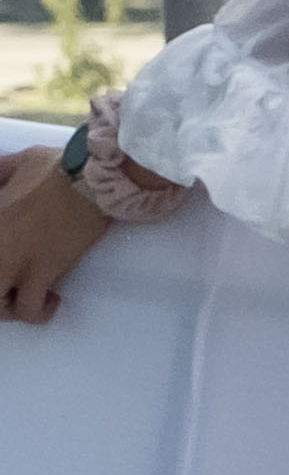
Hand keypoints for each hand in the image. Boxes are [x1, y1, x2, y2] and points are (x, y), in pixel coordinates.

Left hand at [0, 145, 119, 323]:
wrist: (93, 180)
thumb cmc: (57, 168)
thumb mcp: (15, 162)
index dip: (0, 258)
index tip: (10, 256)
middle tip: (9, 288)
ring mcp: (15, 263)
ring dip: (10, 308)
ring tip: (25, 299)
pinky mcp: (42, 274)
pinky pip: (31, 308)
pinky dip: (40, 311)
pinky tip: (52, 301)